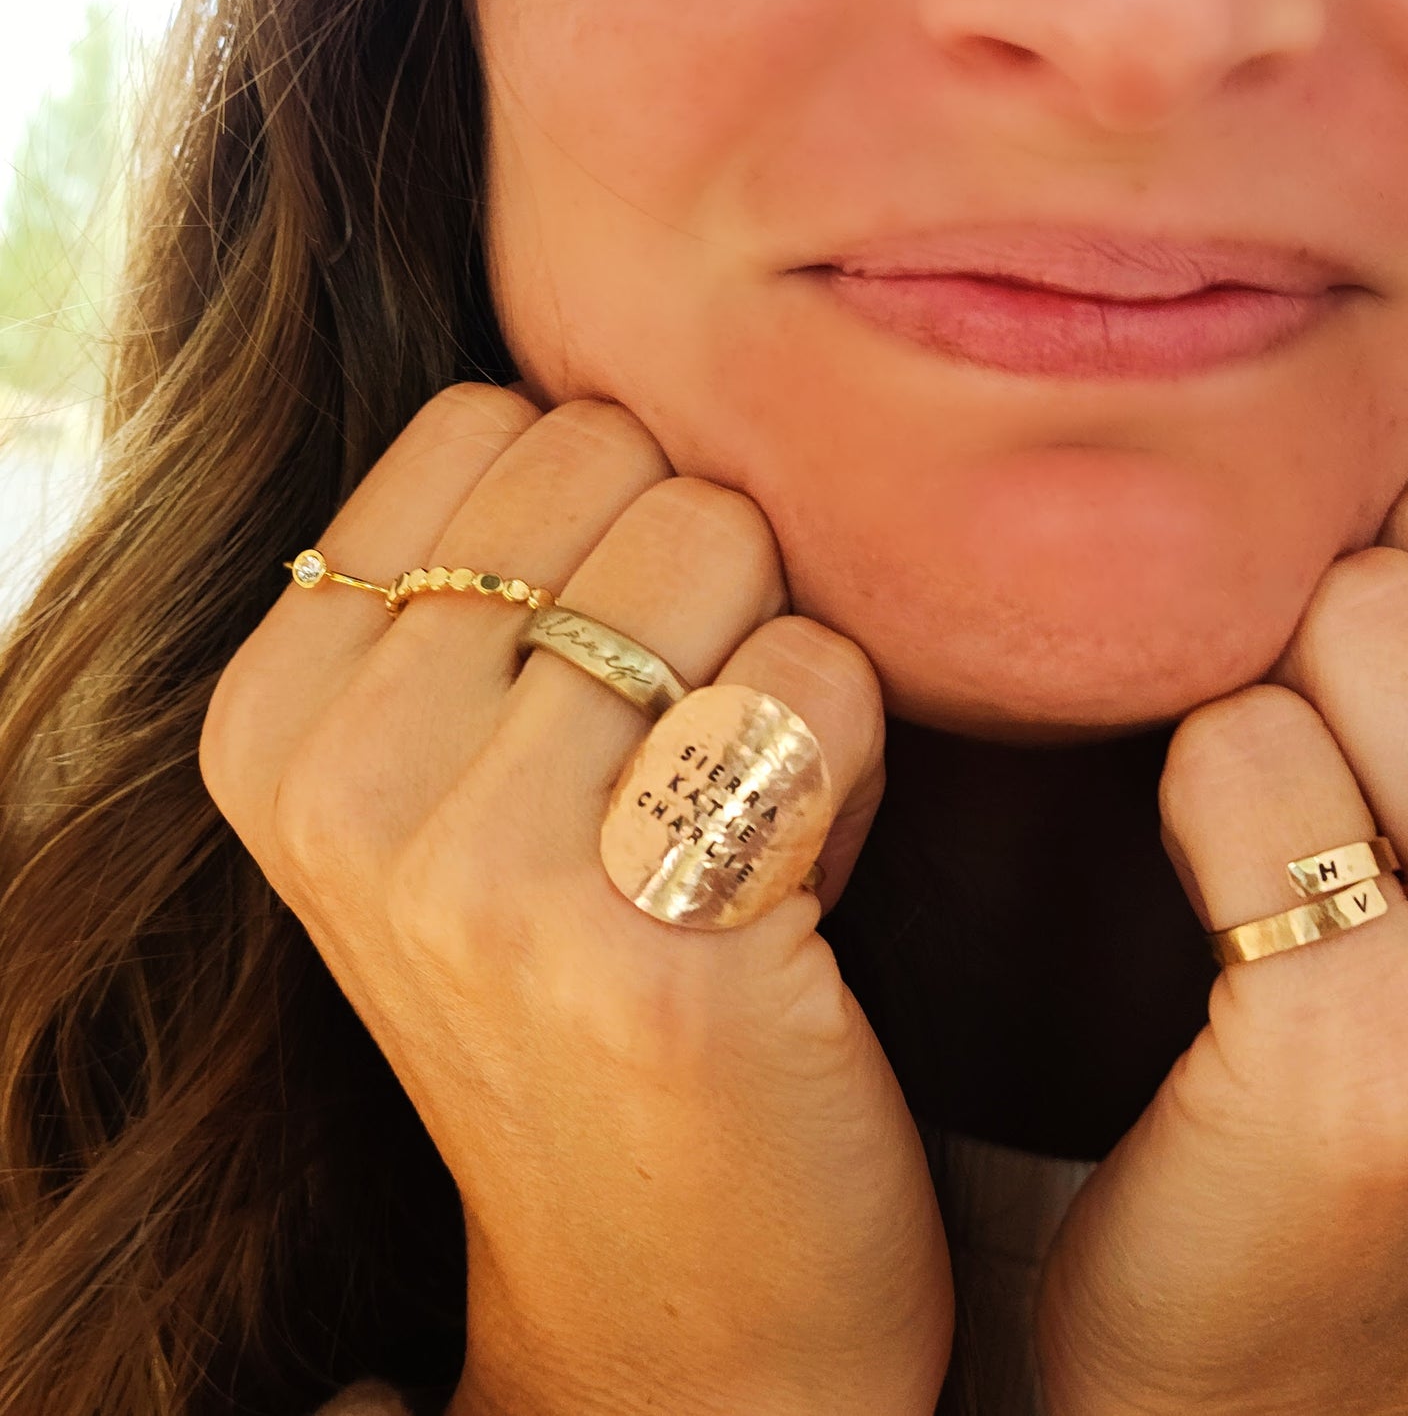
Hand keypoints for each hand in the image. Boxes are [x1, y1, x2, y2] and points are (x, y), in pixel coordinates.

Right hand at [201, 388, 951, 1415]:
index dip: (618, 533)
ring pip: (729, 543)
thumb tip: (620, 371)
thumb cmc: (615, 974)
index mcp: (278, 711)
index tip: (606, 705)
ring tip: (747, 826)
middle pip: (629, 466)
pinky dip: (859, 760)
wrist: (679, 1306)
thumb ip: (494, 573)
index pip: (505, 421)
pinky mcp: (643, 945)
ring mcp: (477, 868)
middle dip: (711, 590)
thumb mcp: (474, 772)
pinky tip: (803, 889)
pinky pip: (821, 682)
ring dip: (790, 676)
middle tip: (696, 769)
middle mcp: (344, 779)